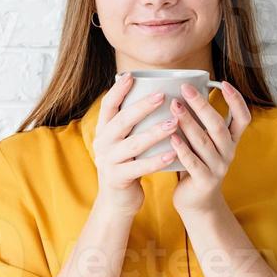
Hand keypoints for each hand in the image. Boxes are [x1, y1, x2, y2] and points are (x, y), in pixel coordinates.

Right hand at [93, 74, 179, 216]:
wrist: (117, 200)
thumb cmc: (127, 163)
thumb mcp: (123, 141)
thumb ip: (132, 123)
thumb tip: (154, 92)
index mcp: (104, 130)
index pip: (108, 106)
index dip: (118, 90)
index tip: (131, 76)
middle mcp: (103, 143)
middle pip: (122, 121)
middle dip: (142, 107)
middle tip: (163, 96)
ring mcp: (109, 161)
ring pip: (133, 144)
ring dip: (155, 132)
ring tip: (174, 123)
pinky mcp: (118, 178)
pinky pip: (140, 167)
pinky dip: (156, 160)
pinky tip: (172, 154)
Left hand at [168, 80, 251, 213]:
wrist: (197, 202)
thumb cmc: (197, 163)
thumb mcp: (204, 141)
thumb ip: (201, 122)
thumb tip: (185, 89)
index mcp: (232, 140)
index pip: (243, 117)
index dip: (236, 100)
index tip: (222, 82)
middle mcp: (229, 152)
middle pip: (218, 126)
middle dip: (202, 105)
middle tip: (185, 89)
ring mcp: (218, 168)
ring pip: (204, 142)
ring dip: (188, 123)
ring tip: (174, 106)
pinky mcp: (204, 181)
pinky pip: (193, 163)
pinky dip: (182, 149)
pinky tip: (171, 137)